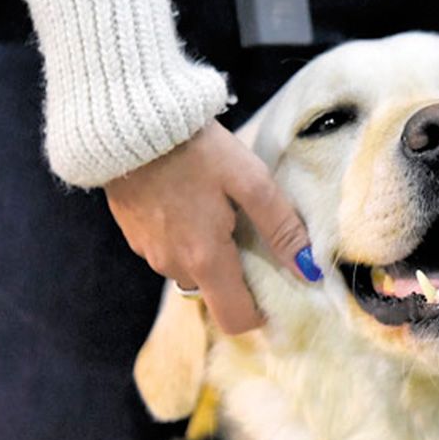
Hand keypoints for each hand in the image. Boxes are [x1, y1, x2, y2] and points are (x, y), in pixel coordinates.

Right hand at [105, 122, 317, 333]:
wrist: (130, 120)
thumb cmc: (197, 149)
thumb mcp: (251, 181)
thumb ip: (281, 228)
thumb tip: (309, 270)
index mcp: (205, 259)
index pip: (235, 319)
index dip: (260, 313)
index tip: (275, 289)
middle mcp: (173, 266)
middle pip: (214, 293)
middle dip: (235, 273)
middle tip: (246, 230)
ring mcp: (148, 253)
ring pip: (190, 270)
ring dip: (208, 253)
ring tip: (216, 208)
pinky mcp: (133, 235)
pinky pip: (168, 251)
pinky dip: (184, 237)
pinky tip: (188, 201)